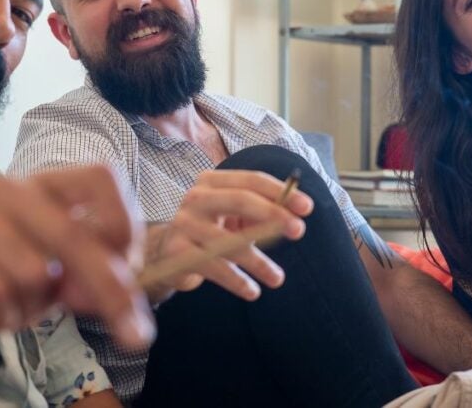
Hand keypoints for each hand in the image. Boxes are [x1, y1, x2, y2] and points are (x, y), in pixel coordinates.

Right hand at [0, 165, 153, 348]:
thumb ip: (95, 276)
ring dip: (35, 305)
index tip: (129, 267)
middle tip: (135, 337)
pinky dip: (2, 316)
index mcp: (51, 184)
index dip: (124, 223)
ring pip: (34, 273)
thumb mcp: (65, 272)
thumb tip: (113, 291)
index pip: (102, 177)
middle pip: (74, 235)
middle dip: (110, 291)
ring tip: (18, 301)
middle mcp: (15, 189)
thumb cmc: (10, 270)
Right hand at [143, 170, 312, 302]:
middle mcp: (196, 198)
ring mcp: (184, 223)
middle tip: (298, 231)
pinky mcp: (177, 252)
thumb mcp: (234, 217)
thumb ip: (262, 212)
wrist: (165, 253)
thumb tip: (296, 214)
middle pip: (240, 200)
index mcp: (212, 182)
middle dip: (272, 215)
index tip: (306, 207)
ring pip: (229, 241)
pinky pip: (214, 267)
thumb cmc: (210, 230)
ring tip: (277, 278)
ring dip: (258, 261)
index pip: (250, 180)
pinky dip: (237, 281)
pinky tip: (252, 291)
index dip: (280, 192)